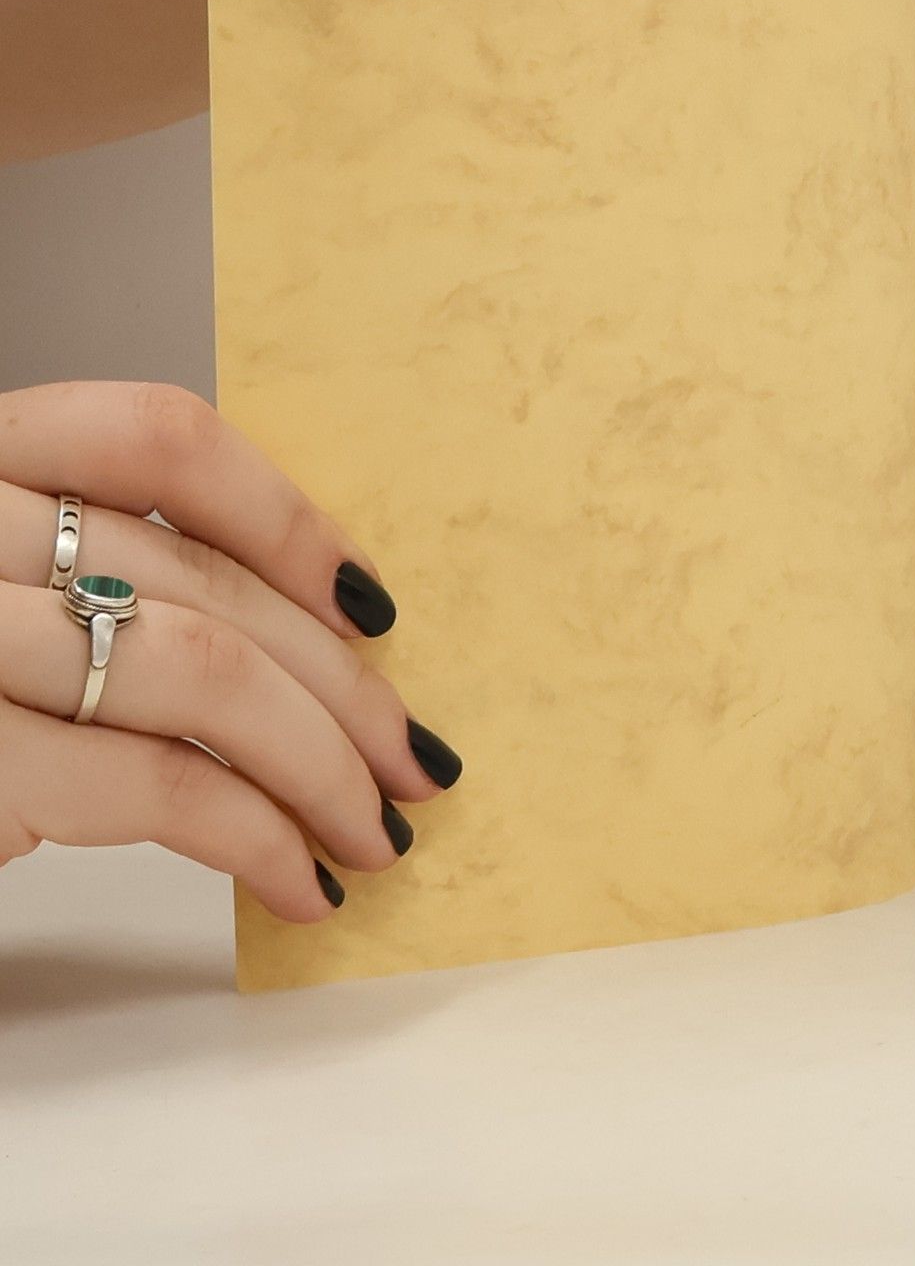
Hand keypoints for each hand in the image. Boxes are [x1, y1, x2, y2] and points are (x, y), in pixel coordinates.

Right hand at [0, 383, 461, 920]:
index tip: (373, 601)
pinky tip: (301, 881)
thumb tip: (312, 633)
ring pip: (201, 675)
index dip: (283, 513)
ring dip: (323, 766)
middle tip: (417, 759)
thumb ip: (96, 573)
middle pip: (201, 579)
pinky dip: (255, 839)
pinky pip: (155, 788)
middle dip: (342, 683)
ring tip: (376, 834)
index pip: (154, 434)